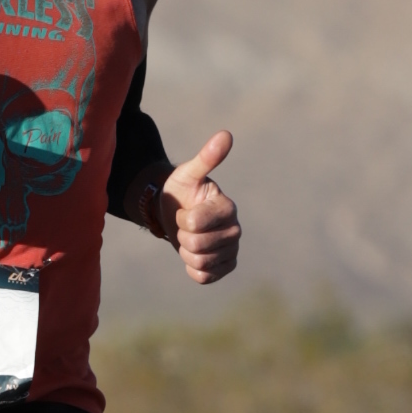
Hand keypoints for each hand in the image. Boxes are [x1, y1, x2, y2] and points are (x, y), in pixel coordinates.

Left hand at [160, 129, 239, 284]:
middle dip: (183, 235)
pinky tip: (193, 254)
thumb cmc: (182, 191)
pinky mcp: (226, 267)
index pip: (194, 223)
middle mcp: (235, 229)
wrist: (176, 213)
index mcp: (228, 207)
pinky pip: (204, 277)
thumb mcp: (188, 173)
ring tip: (189, 237)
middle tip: (185, 224)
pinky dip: (193, 268)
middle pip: (197, 245)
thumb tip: (226, 135)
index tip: (185, 209)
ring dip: (186, 251)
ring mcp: (232, 250)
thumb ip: (207, 157)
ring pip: (200, 262)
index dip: (181, 218)